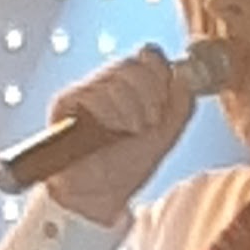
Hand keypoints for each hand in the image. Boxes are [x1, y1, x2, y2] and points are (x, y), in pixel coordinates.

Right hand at [47, 44, 196, 224]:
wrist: (99, 195)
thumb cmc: (127, 166)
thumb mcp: (165, 135)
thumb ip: (181, 106)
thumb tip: (183, 77)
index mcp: (132, 85)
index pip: (149, 54)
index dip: (161, 75)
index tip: (162, 106)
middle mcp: (107, 83)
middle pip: (133, 63)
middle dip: (149, 96)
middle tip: (146, 124)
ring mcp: (86, 90)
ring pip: (116, 77)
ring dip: (131, 108)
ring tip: (128, 132)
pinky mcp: (66, 102)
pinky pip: (93, 92)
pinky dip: (110, 112)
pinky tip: (110, 131)